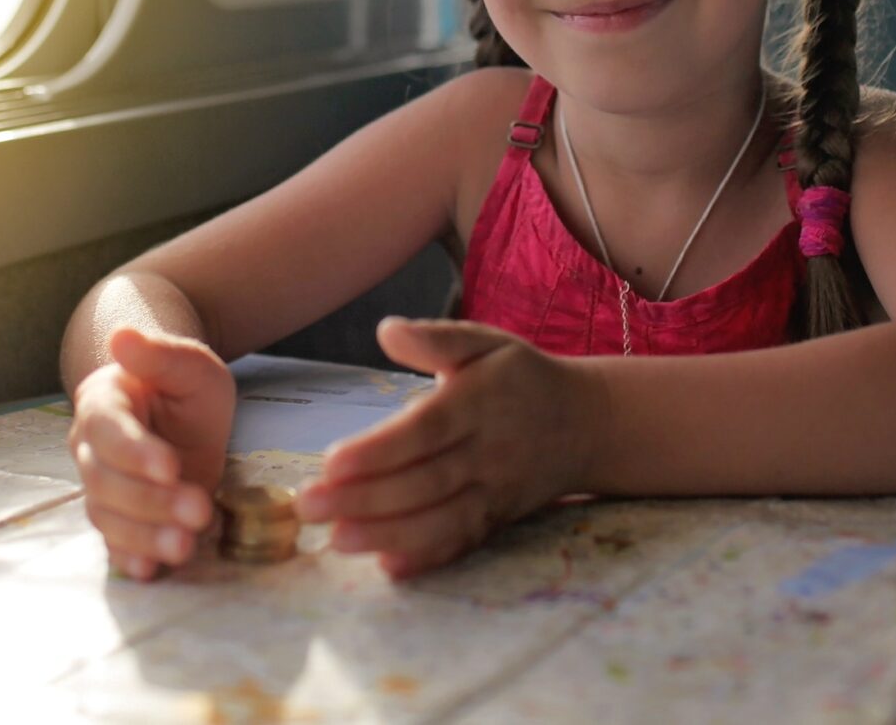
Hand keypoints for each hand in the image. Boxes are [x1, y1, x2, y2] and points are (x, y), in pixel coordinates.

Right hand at [68, 326, 233, 579]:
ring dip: (145, 536)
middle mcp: (90, 448)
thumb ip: (159, 353)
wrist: (180, 413)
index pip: (108, 430)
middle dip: (151, 501)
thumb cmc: (182, 384)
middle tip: (199, 510)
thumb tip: (122, 335)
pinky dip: (131, 559)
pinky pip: (115, 543)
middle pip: (106, 481)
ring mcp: (101, 487)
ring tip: (186, 546)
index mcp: (101, 403)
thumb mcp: (188, 364)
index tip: (170, 467)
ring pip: (109, 517)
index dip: (135, 451)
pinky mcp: (120, 519)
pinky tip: (153, 570)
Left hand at [294, 317, 598, 578]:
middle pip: (424, 482)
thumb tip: (385, 329)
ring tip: (335, 540)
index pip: (425, 431)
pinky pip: (464, 543)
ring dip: (387, 534)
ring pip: (441, 520)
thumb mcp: (485, 342)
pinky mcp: (498, 520)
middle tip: (308, 506)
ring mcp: (495, 492)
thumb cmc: (520, 378)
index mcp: (477, 403)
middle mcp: (487, 452)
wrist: (587, 423)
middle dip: (364, 499)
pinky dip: (428, 559)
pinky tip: (388, 566)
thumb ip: (436, 337)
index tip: (331, 462)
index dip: (379, 451)